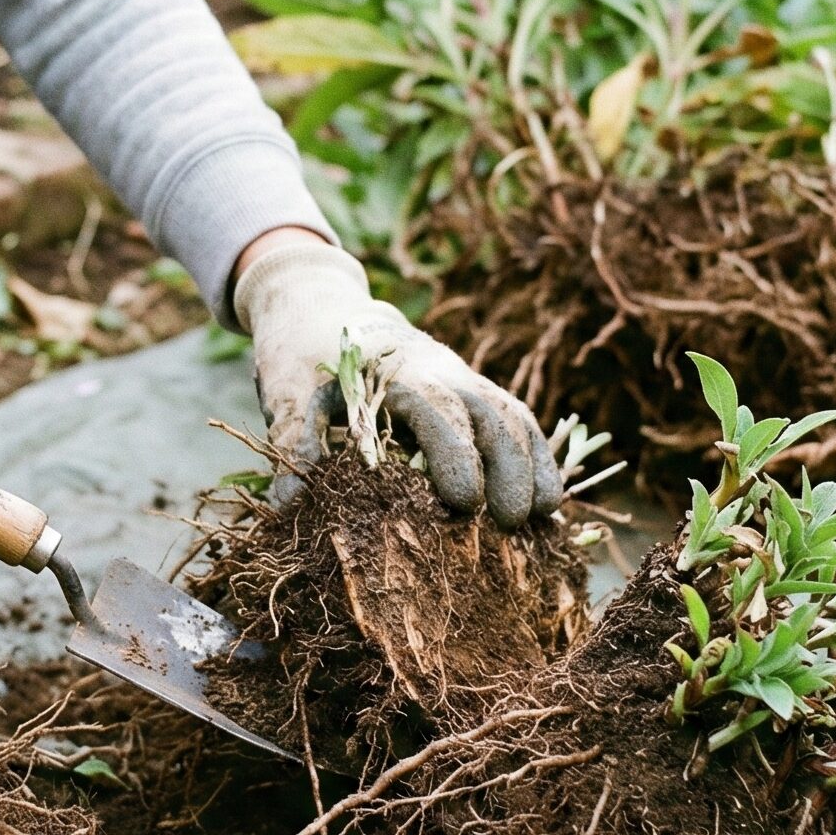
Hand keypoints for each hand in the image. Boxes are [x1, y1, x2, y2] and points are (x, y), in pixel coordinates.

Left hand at [233, 237, 560, 526]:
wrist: (323, 310)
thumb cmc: (305, 357)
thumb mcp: (288, 393)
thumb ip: (295, 445)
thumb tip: (288, 510)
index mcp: (397, 372)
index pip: (439, 410)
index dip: (456, 454)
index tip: (464, 503)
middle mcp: (443, 372)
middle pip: (493, 413)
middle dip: (509, 468)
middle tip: (511, 524)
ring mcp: (464, 380)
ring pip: (514, 416)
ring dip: (533, 465)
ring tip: (543, 520)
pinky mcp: (473, 394)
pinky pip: (517, 422)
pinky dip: (536, 458)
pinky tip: (547, 503)